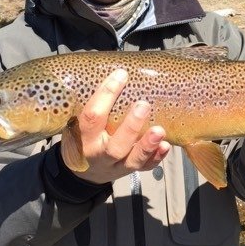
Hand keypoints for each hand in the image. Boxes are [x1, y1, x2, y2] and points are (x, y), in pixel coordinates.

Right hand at [60, 68, 170, 183]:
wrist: (85, 172)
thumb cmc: (84, 138)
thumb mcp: (79, 123)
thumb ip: (95, 104)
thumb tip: (118, 73)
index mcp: (83, 138)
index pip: (92, 117)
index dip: (106, 95)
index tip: (121, 75)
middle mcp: (99, 155)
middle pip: (115, 146)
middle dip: (131, 126)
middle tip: (143, 105)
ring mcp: (115, 166)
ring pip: (132, 160)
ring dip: (147, 145)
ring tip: (159, 130)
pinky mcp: (129, 172)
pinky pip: (144, 167)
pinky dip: (156, 157)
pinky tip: (165, 145)